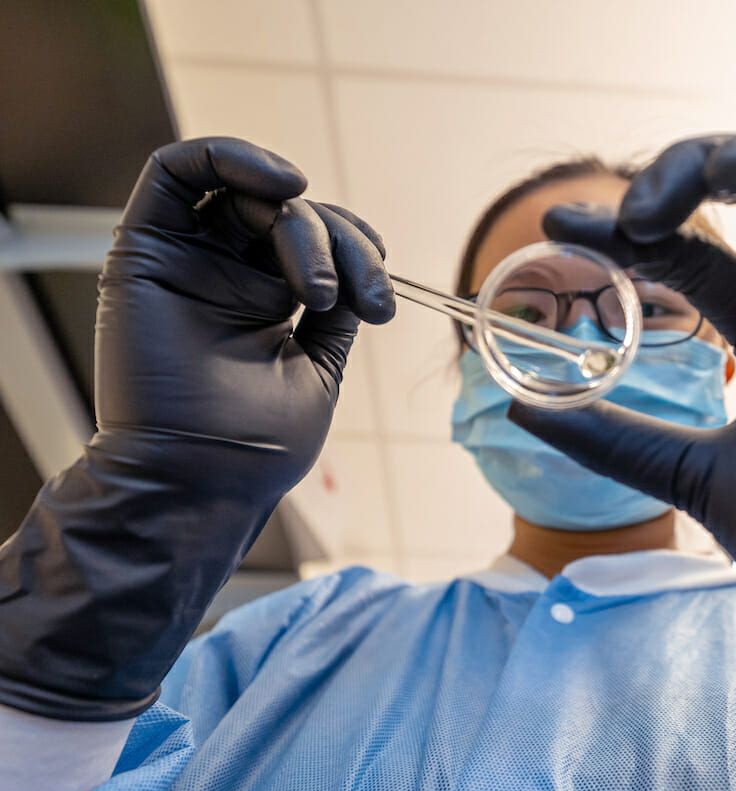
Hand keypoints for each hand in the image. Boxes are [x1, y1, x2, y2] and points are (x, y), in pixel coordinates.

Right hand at [98, 136, 393, 493]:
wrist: (204, 481)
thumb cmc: (257, 445)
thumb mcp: (319, 367)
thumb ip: (334, 312)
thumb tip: (361, 273)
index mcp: (264, 298)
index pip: (315, 240)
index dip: (358, 250)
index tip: (381, 300)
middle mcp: (224, 272)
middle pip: (289, 212)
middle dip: (343, 241)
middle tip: (364, 295)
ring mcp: (187, 259)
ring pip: (248, 192)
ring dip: (303, 220)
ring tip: (320, 285)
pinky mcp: (146, 250)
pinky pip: (176, 171)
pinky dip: (230, 156)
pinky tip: (284, 184)